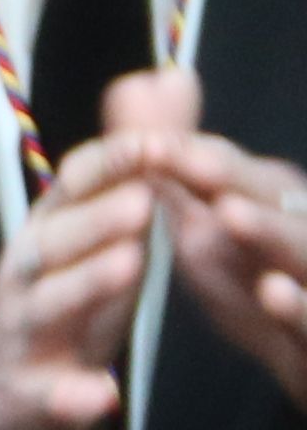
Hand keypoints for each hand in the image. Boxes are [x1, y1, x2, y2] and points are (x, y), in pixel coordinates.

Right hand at [0, 124, 166, 429]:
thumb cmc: (58, 304)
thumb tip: (166, 78)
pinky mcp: (27, 400)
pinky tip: (99, 394)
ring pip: (45, 311)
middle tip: (142, 201)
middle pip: (51, 245)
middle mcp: (25, 281)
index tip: (156, 141)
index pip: (70, 186)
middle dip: (93, 221)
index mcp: (46, 235)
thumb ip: (130, 160)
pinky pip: (47, 399)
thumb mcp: (93, 229)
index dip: (110, 162)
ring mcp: (21, 340)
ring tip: (128, 268)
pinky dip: (71, 396)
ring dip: (84, 287)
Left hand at [114, 67, 306, 414]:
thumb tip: (139, 125)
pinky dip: (296, 304)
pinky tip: (272, 293)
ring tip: (229, 214)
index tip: (146, 140)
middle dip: (232, 176)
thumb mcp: (213, 240)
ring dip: (267, 228)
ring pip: (301, 244)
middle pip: (272, 193)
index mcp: (269, 205)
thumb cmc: (259, 291)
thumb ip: (183, 190)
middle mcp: (298, 227)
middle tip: (188, 159)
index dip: (190, 155)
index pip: (229, 173)